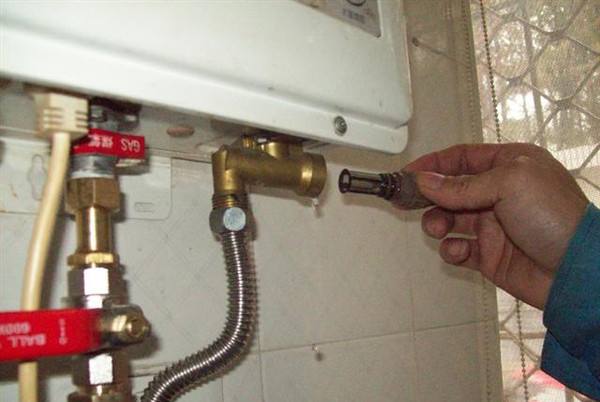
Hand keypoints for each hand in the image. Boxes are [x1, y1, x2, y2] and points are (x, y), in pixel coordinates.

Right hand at [404, 143, 588, 308]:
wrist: (575, 271)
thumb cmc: (554, 217)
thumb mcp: (508, 184)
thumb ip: (461, 185)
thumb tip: (424, 181)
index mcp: (509, 166)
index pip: (462, 158)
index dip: (433, 164)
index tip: (407, 173)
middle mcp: (500, 193)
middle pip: (450, 190)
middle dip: (429, 196)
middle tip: (408, 203)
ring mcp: (493, 225)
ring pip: (449, 219)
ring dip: (437, 222)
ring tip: (438, 229)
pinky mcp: (489, 254)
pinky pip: (458, 249)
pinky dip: (451, 250)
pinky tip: (459, 251)